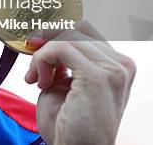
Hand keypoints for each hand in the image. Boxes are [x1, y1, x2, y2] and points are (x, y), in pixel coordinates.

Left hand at [24, 21, 135, 144]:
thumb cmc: (70, 124)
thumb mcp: (65, 83)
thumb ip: (62, 60)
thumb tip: (43, 37)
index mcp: (117, 65)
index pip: (84, 30)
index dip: (55, 33)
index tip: (35, 45)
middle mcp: (121, 65)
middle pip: (76, 28)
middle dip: (47, 40)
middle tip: (31, 58)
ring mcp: (113, 70)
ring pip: (66, 36)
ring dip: (42, 54)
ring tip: (38, 78)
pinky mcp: (98, 76)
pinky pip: (60, 48)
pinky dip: (41, 60)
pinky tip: (40, 81)